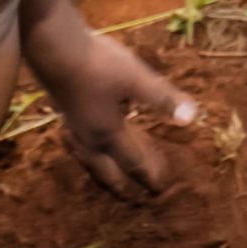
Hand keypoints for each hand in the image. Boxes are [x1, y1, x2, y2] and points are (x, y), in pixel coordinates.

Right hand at [31, 26, 198, 198]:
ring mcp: (74, 125)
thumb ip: (163, 99)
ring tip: (109, 178)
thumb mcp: (137, 79)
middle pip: (107, 169)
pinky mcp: (65, 111)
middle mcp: (89, 136)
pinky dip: (91, 152)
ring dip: (103, 171)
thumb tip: (192, 119)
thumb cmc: (98, 64)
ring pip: (91, 158)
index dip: (147, 176)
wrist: (54, 48)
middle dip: (122, 185)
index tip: (159, 191)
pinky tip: (90, 140)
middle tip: (133, 199)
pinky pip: (81, 143)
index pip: (133, 162)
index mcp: (109, 133)